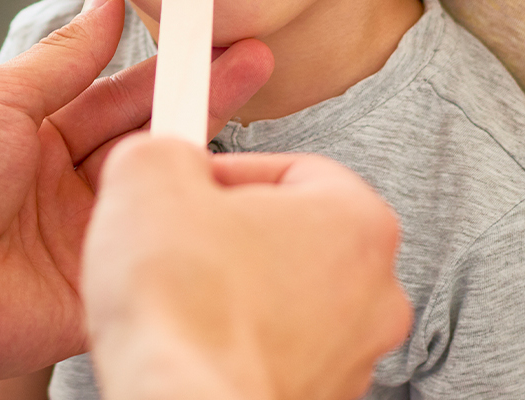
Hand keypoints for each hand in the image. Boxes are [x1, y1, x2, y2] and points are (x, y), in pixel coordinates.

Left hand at [0, 0, 273, 379]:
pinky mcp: (96, 291)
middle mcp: (69, 189)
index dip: (169, 65)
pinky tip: (229, 199)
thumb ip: (63, 57)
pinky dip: (187, 230)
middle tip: (260, 59)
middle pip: (151, 139)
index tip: (214, 31)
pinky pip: (152, 257)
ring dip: (205, 157)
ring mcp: (86, 241)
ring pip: (160, 194)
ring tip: (257, 113)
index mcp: (40, 138)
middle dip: (205, 98)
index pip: (122, 94)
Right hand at [82, 138, 411, 399]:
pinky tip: (193, 341)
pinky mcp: (318, 399)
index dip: (225, 171)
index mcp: (358, 222)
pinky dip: (234, 342)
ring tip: (181, 295)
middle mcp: (374, 293)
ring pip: (284, 296)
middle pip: (293, 234)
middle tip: (178, 237)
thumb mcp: (149, 177)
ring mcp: (351, 356)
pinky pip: (272, 350)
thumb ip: (165, 149)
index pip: (291, 168)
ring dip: (233, 289)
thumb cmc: (184, 310)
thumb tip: (160, 156)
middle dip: (231, 232)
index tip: (187, 182)